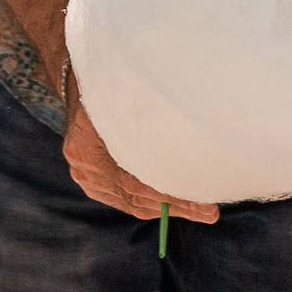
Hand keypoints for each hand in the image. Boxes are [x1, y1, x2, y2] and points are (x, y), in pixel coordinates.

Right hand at [62, 91, 218, 225]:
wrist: (81, 78)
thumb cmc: (111, 81)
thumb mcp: (127, 95)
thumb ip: (146, 123)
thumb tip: (189, 144)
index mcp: (88, 150)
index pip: (135, 185)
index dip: (170, 196)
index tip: (202, 202)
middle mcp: (83, 169)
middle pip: (134, 199)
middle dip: (175, 207)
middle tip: (210, 212)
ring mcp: (84, 177)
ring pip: (130, 203)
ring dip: (166, 208)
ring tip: (200, 210)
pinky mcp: (91, 180)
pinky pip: (124, 199)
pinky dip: (149, 202)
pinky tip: (174, 204)